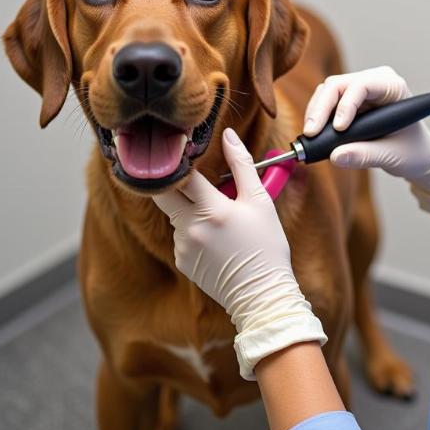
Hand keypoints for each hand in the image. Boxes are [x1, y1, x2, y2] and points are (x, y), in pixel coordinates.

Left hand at [152, 128, 325, 380]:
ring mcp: (182, 246)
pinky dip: (193, 229)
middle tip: (193, 179)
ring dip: (188, 207)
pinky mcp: (182, 261)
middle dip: (175, 183)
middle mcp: (190, 228)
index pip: (182, 175)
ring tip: (219, 214)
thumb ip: (242, 164)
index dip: (183, 161)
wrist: (261, 294)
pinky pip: (180, 235)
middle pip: (164, 194)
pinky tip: (216, 237)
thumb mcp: (260, 201)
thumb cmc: (266, 246)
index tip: (188, 154)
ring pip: (174, 214)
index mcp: (211, 209)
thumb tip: (228, 135)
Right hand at [303, 66, 429, 217]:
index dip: (346, 104)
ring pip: (328, 91)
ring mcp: (360, 89)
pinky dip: (318, 117)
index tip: (340, 129)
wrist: (418, 156)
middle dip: (322, 108)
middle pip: (338, 84)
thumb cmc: (414, 152)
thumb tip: (336, 156)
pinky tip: (316, 134)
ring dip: (316, 112)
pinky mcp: (349, 101)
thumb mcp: (392, 156)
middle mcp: (375, 81)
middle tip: (312, 134)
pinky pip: (326, 102)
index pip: (362, 85)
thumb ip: (365, 155)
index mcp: (393, 87)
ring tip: (312, 136)